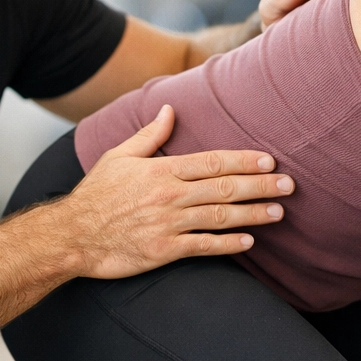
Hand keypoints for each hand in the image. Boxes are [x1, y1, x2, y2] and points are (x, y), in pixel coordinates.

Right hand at [55, 105, 294, 279]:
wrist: (72, 236)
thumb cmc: (96, 194)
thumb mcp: (119, 156)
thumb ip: (151, 134)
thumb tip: (172, 109)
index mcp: (162, 169)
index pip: (213, 162)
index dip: (244, 161)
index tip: (269, 160)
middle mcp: (170, 195)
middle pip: (225, 188)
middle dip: (260, 186)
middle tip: (289, 185)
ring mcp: (168, 224)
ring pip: (220, 217)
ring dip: (253, 214)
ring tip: (279, 212)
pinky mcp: (164, 251)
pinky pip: (204, 246)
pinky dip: (228, 244)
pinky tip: (249, 242)